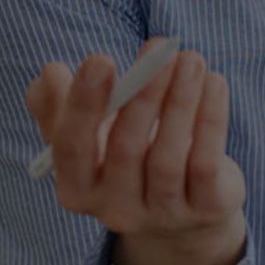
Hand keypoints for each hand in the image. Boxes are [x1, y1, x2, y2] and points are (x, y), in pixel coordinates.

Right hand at [26, 40, 246, 264]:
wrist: (185, 209)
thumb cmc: (128, 158)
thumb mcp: (90, 135)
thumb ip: (60, 105)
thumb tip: (50, 73)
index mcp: (77, 190)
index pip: (70, 148)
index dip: (83, 104)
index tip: (101, 59)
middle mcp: (115, 210)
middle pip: (125, 150)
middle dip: (143, 94)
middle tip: (159, 50)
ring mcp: (162, 214)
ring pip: (167, 156)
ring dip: (180, 100)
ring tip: (190, 58)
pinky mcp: (205, 210)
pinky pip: (205, 162)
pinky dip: (211, 118)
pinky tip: (215, 83)